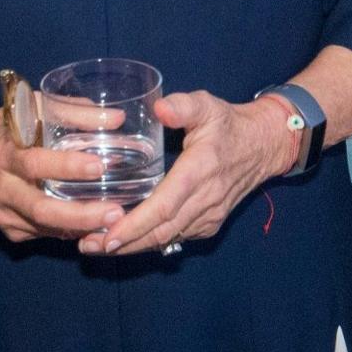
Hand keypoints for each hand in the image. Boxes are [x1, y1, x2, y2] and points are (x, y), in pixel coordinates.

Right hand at [0, 111, 125, 244]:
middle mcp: (2, 188)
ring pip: (46, 228)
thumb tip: (117, 118)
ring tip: (115, 223)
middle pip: (41, 209)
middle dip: (80, 215)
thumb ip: (70, 111)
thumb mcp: (28, 110)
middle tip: (116, 212)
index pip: (35, 164)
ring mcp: (4, 214)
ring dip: (82, 228)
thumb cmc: (1, 131)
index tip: (100, 166)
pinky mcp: (10, 230)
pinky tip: (95, 227)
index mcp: (4, 154)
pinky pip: (45, 234)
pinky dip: (71, 231)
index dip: (67, 166)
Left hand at [91, 91, 294, 255]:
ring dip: (133, 246)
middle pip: (161, 231)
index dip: (135, 225)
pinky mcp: (209, 224)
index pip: (165, 206)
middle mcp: (205, 199)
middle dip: (124, 243)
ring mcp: (209, 216)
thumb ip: (183, 106)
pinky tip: (125, 241)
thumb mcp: (207, 105)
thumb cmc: (229, 123)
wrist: (264, 145)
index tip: (108, 237)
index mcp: (200, 171)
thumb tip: (159, 109)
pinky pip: (176, 238)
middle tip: (87, 245)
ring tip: (96, 246)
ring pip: (167, 239)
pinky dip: (149, 242)